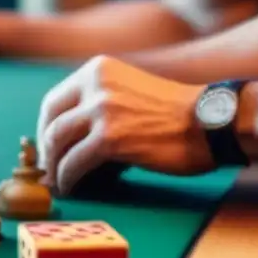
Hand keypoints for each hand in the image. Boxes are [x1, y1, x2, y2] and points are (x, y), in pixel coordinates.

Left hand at [36, 55, 209, 194]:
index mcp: (97, 70)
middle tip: (48, 168)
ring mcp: (101, 110)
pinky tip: (71, 187)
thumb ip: (99, 102)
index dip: (45, 127)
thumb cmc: (176, 112)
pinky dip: (67, 178)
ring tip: (57, 182)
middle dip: (46, 149)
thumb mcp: (129, 90)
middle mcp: (95, 84)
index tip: (48, 147)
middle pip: (50, 121)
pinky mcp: (110, 138)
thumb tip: (66, 135)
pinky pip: (74, 162)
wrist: (212, 122)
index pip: (54, 101)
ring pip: (57, 142)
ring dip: (53, 167)